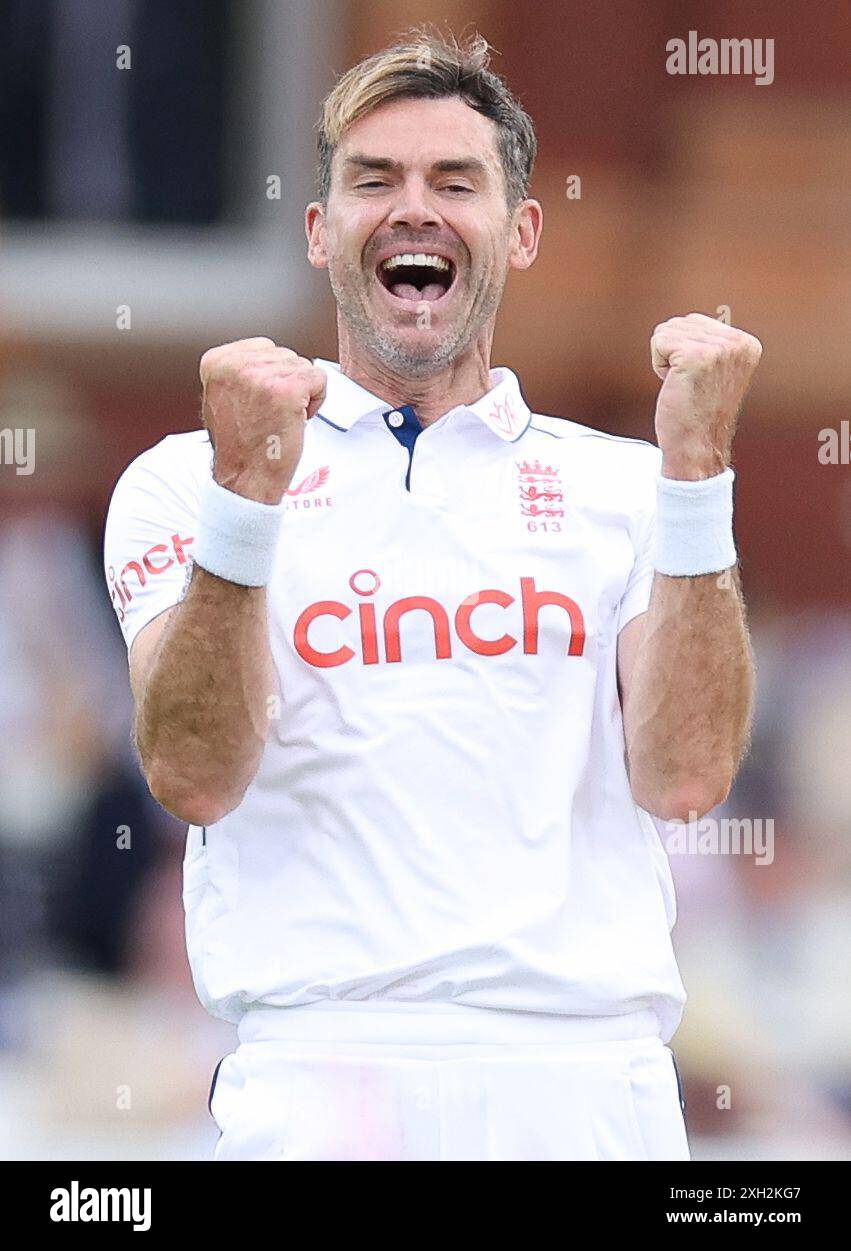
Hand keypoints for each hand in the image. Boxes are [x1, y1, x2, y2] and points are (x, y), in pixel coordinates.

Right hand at [199, 337, 326, 502]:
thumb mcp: (224, 397)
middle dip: (286, 384)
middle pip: (286, 355)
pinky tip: (296, 419)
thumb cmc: (240, 445)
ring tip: (279, 418)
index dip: (270, 377)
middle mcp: (236, 364)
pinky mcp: (287, 389)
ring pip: (303, 366)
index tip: (258, 404)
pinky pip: (319, 378)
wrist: (245, 478)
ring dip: (301, 394)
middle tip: (270, 415)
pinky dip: (316, 401)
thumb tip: (269, 357)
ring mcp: (261, 375)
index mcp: (216, 362)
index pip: (264, 348)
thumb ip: (241, 372)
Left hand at [650, 313, 761, 479]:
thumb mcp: (716, 372)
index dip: (685, 351)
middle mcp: (737, 343)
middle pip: (680, 322)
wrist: (697, 447)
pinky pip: (659, 342)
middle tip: (689, 384)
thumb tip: (688, 323)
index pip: (695, 321)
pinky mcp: (696, 357)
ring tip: (683, 385)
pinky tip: (675, 385)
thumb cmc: (698, 413)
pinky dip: (659, 365)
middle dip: (674, 353)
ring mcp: (719, 349)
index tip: (699, 380)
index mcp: (746, 344)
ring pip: (667, 331)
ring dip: (666, 360)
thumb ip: (710, 344)